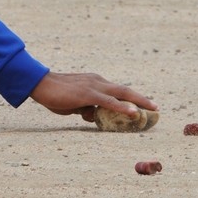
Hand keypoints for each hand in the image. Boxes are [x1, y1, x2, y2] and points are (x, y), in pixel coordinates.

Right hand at [28, 72, 157, 123]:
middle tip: (156, 107)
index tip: (145, 105)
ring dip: (138, 102)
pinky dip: (123, 107)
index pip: (118, 91)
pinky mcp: (88, 94)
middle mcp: (98, 82)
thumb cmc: (55, 95)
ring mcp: (94, 87)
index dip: (132, 98)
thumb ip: (86, 108)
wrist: (40, 85)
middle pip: (125, 90)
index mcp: (95, 83)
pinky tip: (134, 112)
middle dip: (142, 99)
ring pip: (121, 94)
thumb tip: (94, 116)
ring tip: (152, 109)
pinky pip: (109, 102)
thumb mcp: (74, 104)